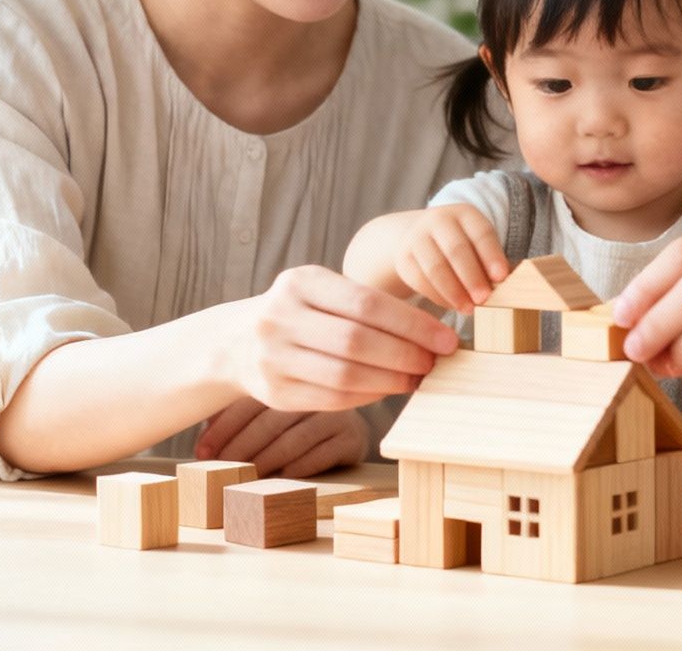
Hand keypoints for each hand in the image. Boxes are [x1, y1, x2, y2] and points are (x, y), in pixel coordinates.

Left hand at [196, 399, 369, 477]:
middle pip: (271, 420)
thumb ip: (236, 414)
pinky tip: (280, 477)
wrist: (346, 424)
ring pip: (296, 438)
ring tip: (247, 477)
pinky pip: (323, 454)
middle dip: (241, 448)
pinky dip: (298, 467)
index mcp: (289, 376)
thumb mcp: (265, 409)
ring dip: (267, 461)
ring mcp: (337, 413)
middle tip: (221, 469)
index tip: (202, 452)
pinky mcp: (353, 438)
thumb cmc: (294, 419)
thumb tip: (203, 443)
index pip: (250, 400)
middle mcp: (315, 391)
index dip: (223, 427)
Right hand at [230, 264, 458, 410]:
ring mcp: (273, 357)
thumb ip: (367, 305)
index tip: (445, 338)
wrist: (236, 342)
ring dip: (390, 380)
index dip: (413, 324)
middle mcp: (281, 317)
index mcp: (300, 282)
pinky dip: (367, 395)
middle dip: (405, 354)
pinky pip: (332, 399)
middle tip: (434, 362)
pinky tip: (387, 389)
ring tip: (416, 378)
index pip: (367, 303)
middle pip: (357, 341)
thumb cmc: (299, 313)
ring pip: (345, 375)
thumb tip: (431, 332)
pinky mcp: (274, 392)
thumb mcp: (321, 291)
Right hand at [392, 205, 509, 313]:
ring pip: (436, 267)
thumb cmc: (461, 245)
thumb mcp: (476, 242)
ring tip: (469, 309)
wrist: (416, 236)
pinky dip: (438, 296)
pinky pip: (420, 280)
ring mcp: (417, 237)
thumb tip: (512, 286)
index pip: (481, 232)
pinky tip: (452, 306)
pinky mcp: (403, 257)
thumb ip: (492, 261)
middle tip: (484, 299)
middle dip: (472, 277)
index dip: (492, 255)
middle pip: (456, 250)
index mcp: (465, 214)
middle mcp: (439, 219)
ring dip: (454, 292)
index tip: (501, 277)